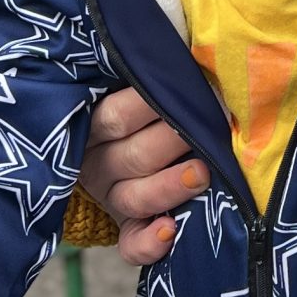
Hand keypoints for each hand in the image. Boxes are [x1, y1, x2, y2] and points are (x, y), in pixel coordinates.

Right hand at [81, 86, 210, 267]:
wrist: (120, 146)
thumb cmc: (142, 105)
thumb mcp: (128, 85)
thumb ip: (146, 72)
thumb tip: (185, 50)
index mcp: (92, 125)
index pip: (114, 116)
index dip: (145, 105)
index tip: (178, 89)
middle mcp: (97, 164)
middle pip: (132, 156)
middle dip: (170, 141)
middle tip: (203, 126)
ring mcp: (112, 199)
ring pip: (135, 198)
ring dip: (169, 187)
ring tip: (201, 174)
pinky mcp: (127, 229)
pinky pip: (131, 245)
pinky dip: (149, 243)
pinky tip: (170, 231)